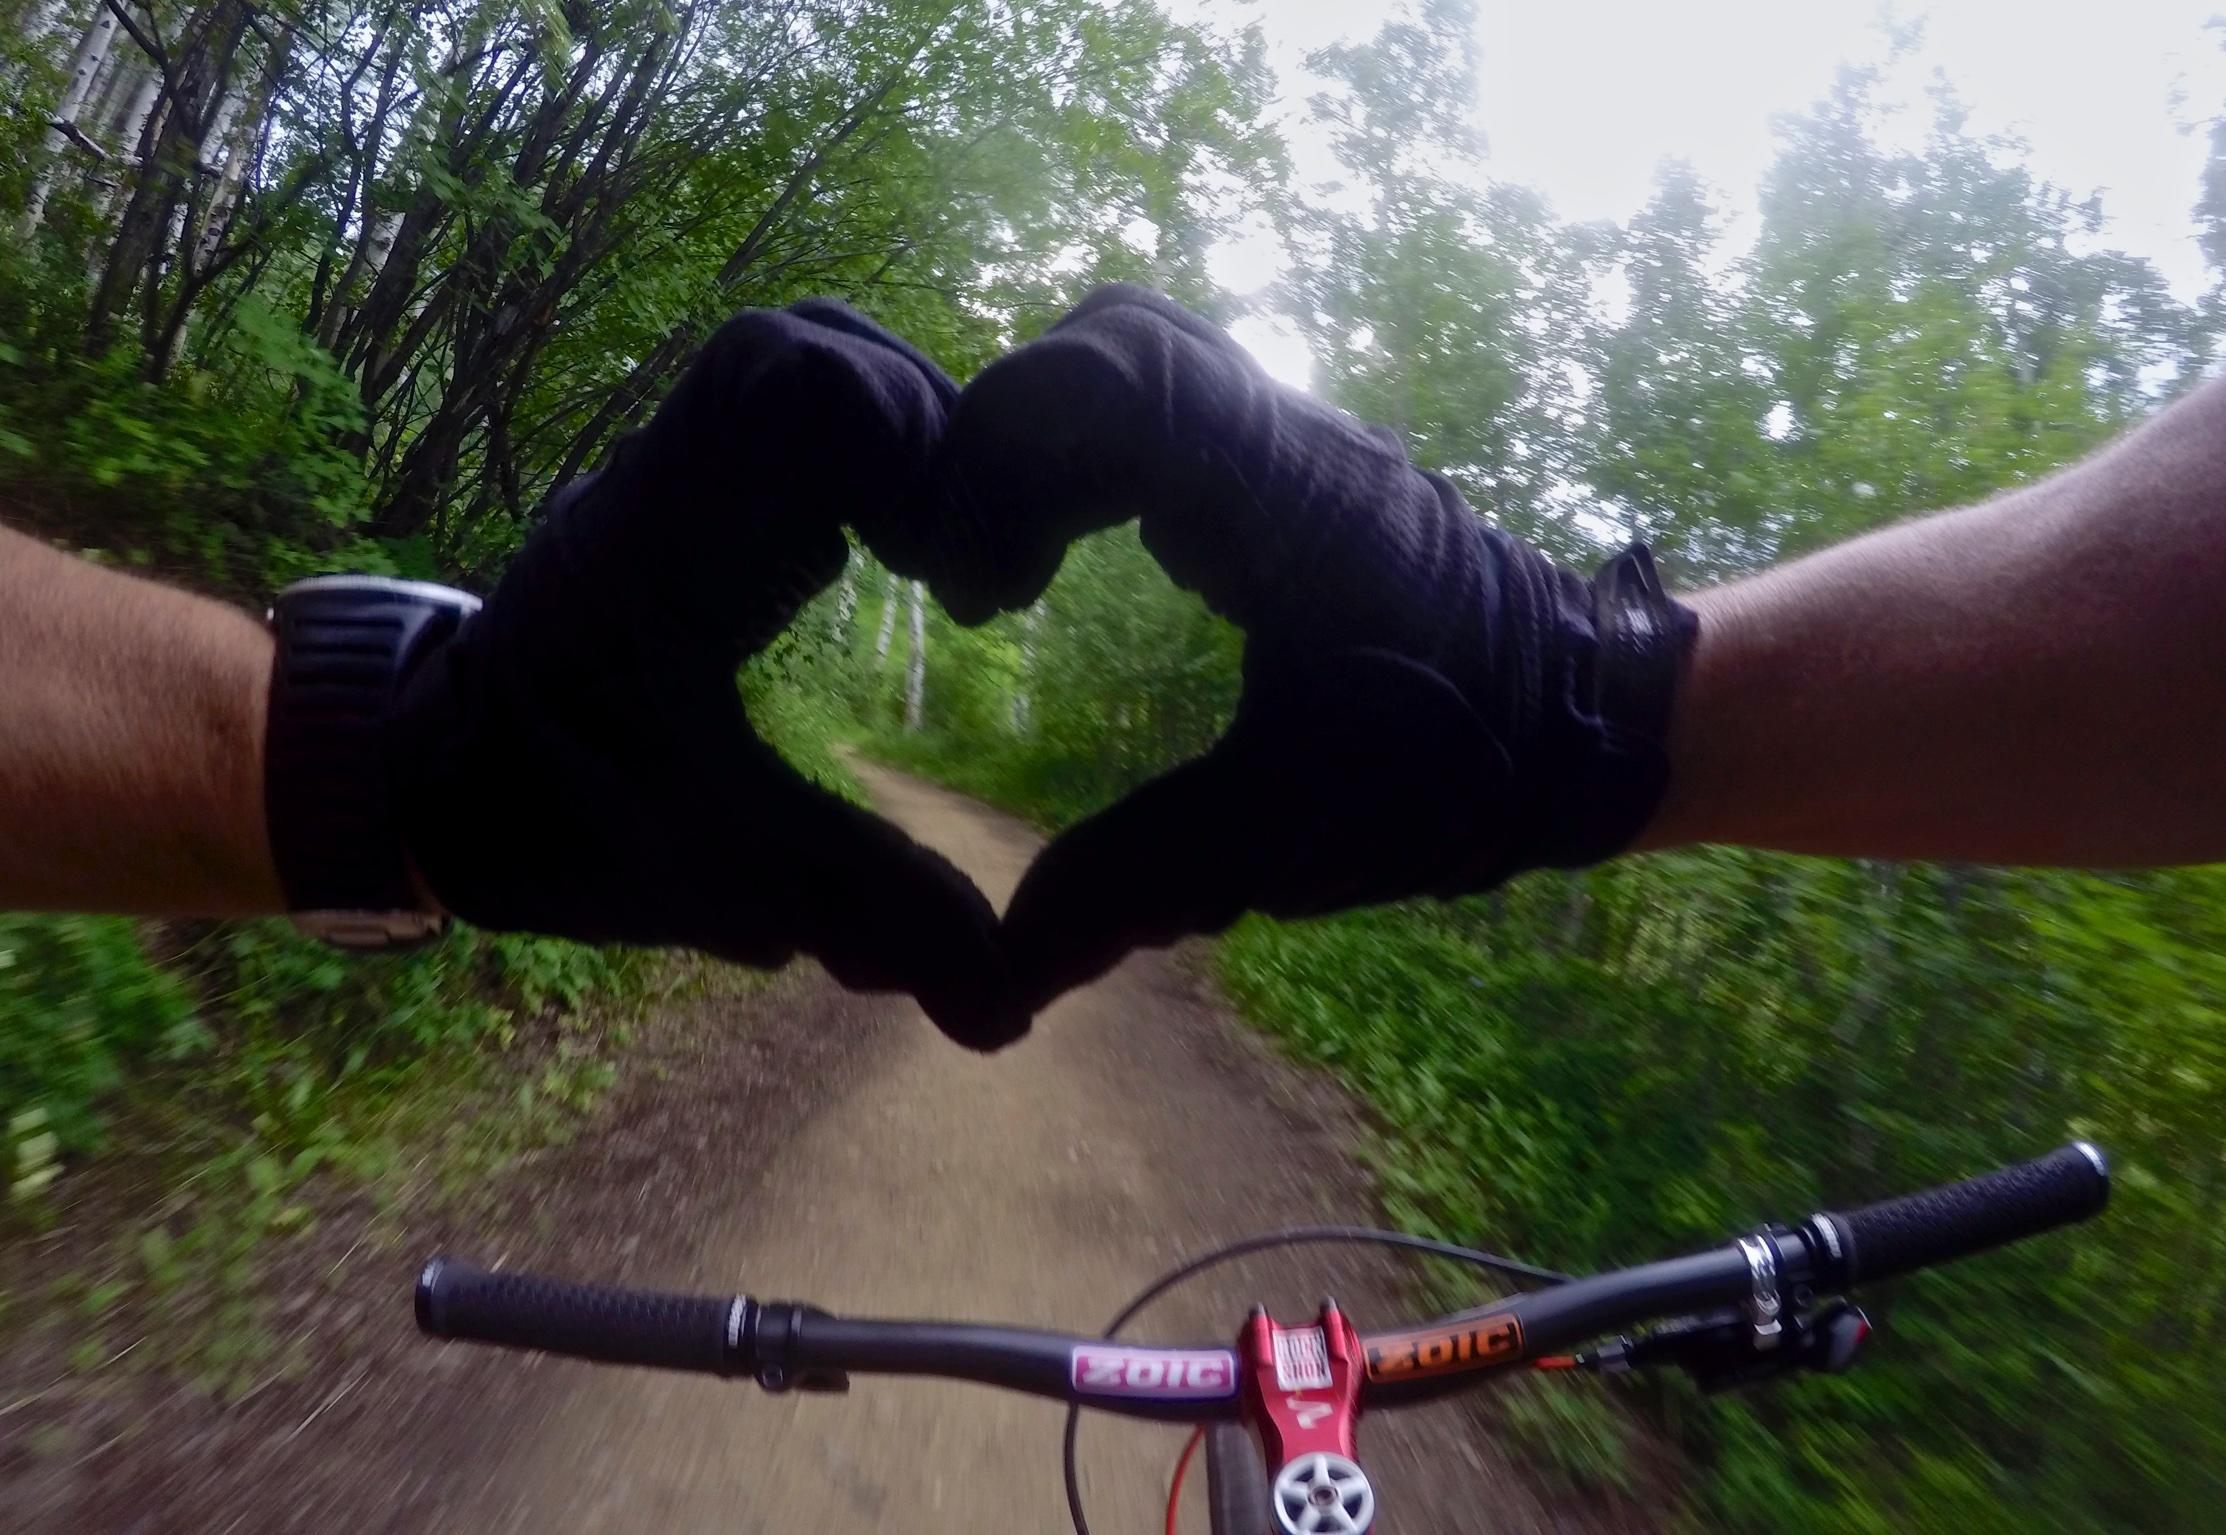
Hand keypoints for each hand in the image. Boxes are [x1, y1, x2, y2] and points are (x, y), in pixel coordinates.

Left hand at [388, 301, 1024, 1047]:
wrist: (414, 785)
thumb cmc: (551, 827)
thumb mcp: (720, 878)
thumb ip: (867, 921)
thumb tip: (1008, 1013)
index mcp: (664, 554)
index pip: (798, 395)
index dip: (915, 448)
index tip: (958, 576)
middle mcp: (661, 484)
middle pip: (808, 348)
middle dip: (926, 433)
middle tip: (970, 561)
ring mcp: (663, 471)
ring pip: (794, 359)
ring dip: (895, 433)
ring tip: (945, 546)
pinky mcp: (677, 483)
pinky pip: (780, 407)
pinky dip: (859, 449)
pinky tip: (896, 547)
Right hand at [924, 285, 1697, 1007]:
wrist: (1603, 723)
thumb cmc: (1465, 769)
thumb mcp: (1288, 834)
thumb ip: (1139, 885)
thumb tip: (1005, 973)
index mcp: (1283, 500)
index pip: (1110, 379)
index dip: (1004, 461)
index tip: (991, 597)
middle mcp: (1291, 439)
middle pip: (1115, 336)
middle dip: (1020, 440)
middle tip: (998, 576)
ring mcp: (1305, 441)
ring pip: (1151, 355)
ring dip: (1066, 444)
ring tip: (1033, 568)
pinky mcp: (1309, 467)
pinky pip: (1186, 402)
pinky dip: (1114, 458)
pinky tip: (1106, 558)